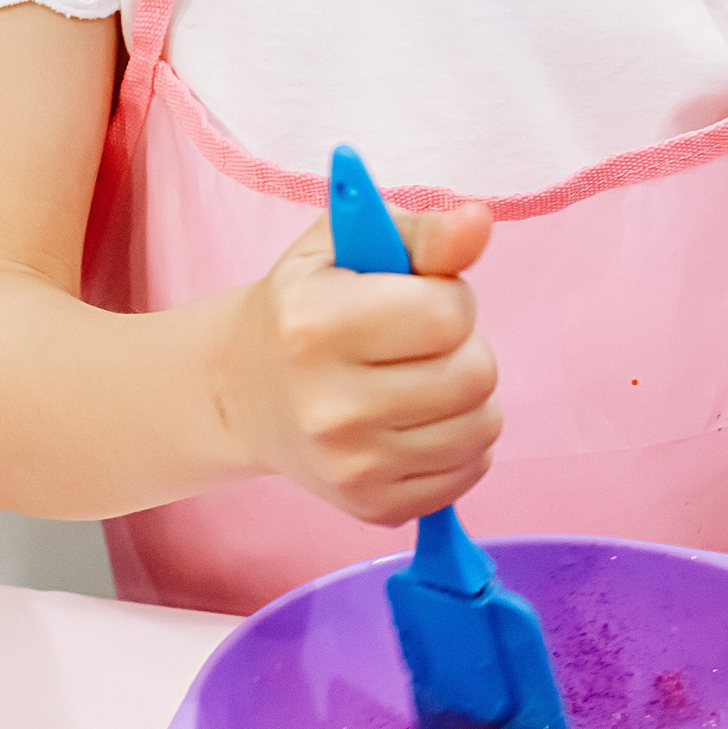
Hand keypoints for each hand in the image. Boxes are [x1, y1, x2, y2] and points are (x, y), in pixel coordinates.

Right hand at [214, 201, 499, 525]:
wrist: (245, 391)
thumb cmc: (306, 305)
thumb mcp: (344, 246)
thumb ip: (421, 234)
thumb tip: (478, 222)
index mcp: (315, 325)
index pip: (446, 315)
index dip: (448, 297)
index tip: (416, 296)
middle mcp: (328, 405)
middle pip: (474, 376)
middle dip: (463, 348)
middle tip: (418, 341)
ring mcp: (351, 465)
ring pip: (482, 427)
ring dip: (467, 397)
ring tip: (419, 378)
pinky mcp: (373, 506)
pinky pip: (470, 473)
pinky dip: (459, 443)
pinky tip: (415, 421)